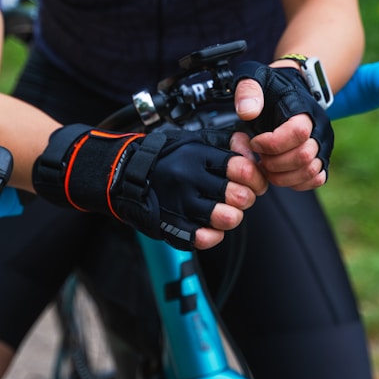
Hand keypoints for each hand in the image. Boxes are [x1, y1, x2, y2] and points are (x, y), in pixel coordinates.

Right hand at [32, 125, 264, 250]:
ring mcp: (178, 202)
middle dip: (246, 199)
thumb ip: (227, 145)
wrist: (123, 173)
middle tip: (239, 199)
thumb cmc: (166, 157)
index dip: (255, 178)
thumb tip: (253, 156)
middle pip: (238, 195)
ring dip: (232, 218)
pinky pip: (201, 238)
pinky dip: (212, 236)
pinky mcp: (169, 224)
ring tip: (226, 213)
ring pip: (225, 218)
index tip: (253, 182)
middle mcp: (188, 178)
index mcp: (197, 155)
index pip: (241, 168)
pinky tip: (210, 228)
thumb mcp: (196, 140)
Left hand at [232, 62, 333, 189]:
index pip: (297, 132)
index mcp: (304, 109)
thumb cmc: (270, 87)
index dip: (271, 143)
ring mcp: (323, 145)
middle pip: (304, 156)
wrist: (291, 89)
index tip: (255, 142)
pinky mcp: (322, 158)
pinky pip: (317, 179)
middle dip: (275, 162)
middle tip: (259, 157)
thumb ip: (248, 90)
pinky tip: (279, 173)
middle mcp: (319, 128)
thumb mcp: (254, 78)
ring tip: (266, 166)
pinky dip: (296, 182)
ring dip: (283, 175)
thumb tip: (248, 112)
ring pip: (311, 171)